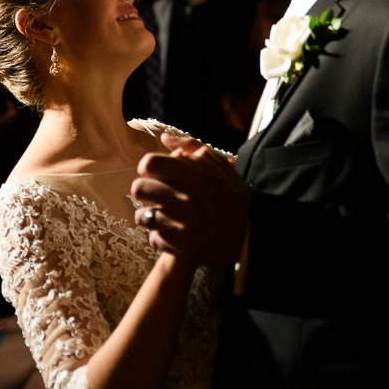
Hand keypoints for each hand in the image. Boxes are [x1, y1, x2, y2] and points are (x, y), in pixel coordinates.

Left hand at [131, 133, 248, 264]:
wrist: (249, 240)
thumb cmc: (232, 200)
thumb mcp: (223, 169)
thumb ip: (193, 148)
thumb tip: (164, 139)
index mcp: (196, 178)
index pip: (150, 163)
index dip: (148, 166)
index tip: (154, 173)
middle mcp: (186, 202)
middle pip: (139, 188)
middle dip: (145, 189)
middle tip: (156, 193)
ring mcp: (182, 227)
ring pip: (142, 216)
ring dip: (149, 215)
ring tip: (162, 214)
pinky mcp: (180, 249)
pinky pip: (153, 238)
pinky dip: (160, 236)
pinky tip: (173, 232)